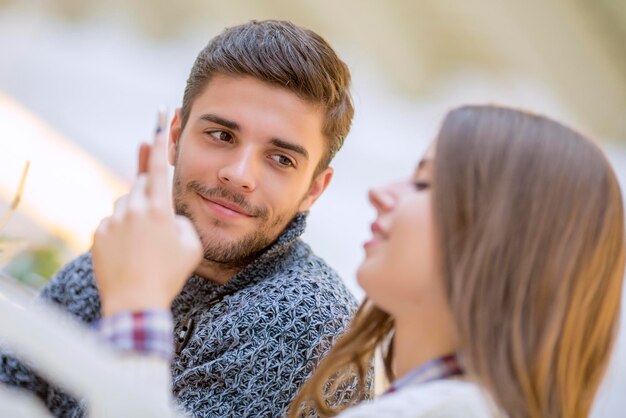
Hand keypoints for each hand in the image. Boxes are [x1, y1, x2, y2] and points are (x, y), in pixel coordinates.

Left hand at [92, 111, 201, 316]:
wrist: (136, 301)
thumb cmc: (170, 274)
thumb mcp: (191, 245)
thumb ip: (181, 221)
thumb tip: (167, 214)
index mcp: (159, 209)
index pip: (159, 166)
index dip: (161, 138)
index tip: (160, 115)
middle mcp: (133, 209)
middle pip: (140, 185)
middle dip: (149, 193)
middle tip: (156, 214)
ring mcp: (113, 221)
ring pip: (125, 204)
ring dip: (135, 215)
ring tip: (144, 245)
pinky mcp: (98, 234)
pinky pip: (111, 222)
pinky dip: (120, 231)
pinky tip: (129, 252)